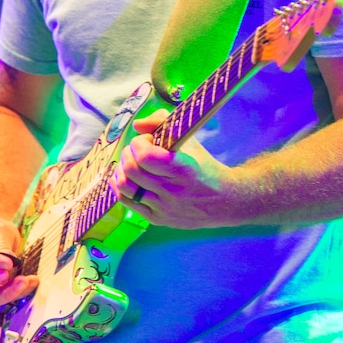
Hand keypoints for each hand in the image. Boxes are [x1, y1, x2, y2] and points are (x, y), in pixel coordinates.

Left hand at [111, 110, 241, 228]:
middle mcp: (172, 191)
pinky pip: (127, 202)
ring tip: (131, 162)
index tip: (148, 139)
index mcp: (182, 169)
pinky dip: (120, 187)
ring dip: (121, 169)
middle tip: (137, 149)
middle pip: (131, 170)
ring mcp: (163, 207)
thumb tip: (136, 125)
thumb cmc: (204, 166)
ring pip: (125, 187)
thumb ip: (162, 122)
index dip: (140, 143)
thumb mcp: (190, 140)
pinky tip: (127, 177)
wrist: (223, 201)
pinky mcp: (157, 219)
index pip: (146, 156)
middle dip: (128, 153)